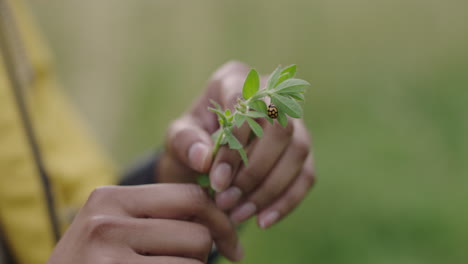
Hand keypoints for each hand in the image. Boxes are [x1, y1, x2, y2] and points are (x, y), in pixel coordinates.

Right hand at [48, 184, 242, 262]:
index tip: (233, 244)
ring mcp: (107, 257)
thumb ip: (156, 216)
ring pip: (194, 263)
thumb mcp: (113, 229)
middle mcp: (106, 222)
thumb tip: (221, 216)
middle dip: (205, 256)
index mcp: (111, 198)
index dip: (220, 220)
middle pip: (197, 234)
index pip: (189, 197)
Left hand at [158, 61, 315, 228]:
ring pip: (298, 152)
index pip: (247, 106)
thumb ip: (186, 143)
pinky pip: (306, 175)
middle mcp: (272, 95)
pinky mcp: (302, 151)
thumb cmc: (192, 140)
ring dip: (269, 189)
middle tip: (226, 201)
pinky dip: (287, 201)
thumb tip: (205, 159)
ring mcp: (293, 122)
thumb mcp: (177, 138)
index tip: (216, 182)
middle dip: (255, 170)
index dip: (236, 144)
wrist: (205, 155)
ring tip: (238, 215)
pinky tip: (263, 220)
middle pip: (281, 128)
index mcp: (236, 80)